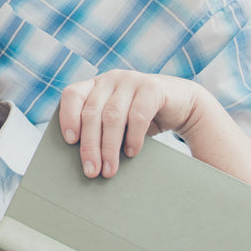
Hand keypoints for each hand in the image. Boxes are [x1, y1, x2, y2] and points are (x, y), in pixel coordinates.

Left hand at [58, 70, 201, 177]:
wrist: (182, 105)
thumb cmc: (141, 118)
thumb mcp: (117, 121)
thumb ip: (99, 129)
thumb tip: (83, 162)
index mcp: (96, 84)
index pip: (72, 95)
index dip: (68, 116)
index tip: (69, 141)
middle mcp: (111, 79)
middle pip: (92, 113)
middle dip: (90, 145)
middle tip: (91, 171)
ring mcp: (132, 80)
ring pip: (112, 116)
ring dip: (109, 147)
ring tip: (109, 170)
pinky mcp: (153, 88)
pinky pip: (137, 115)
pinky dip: (133, 138)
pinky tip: (131, 153)